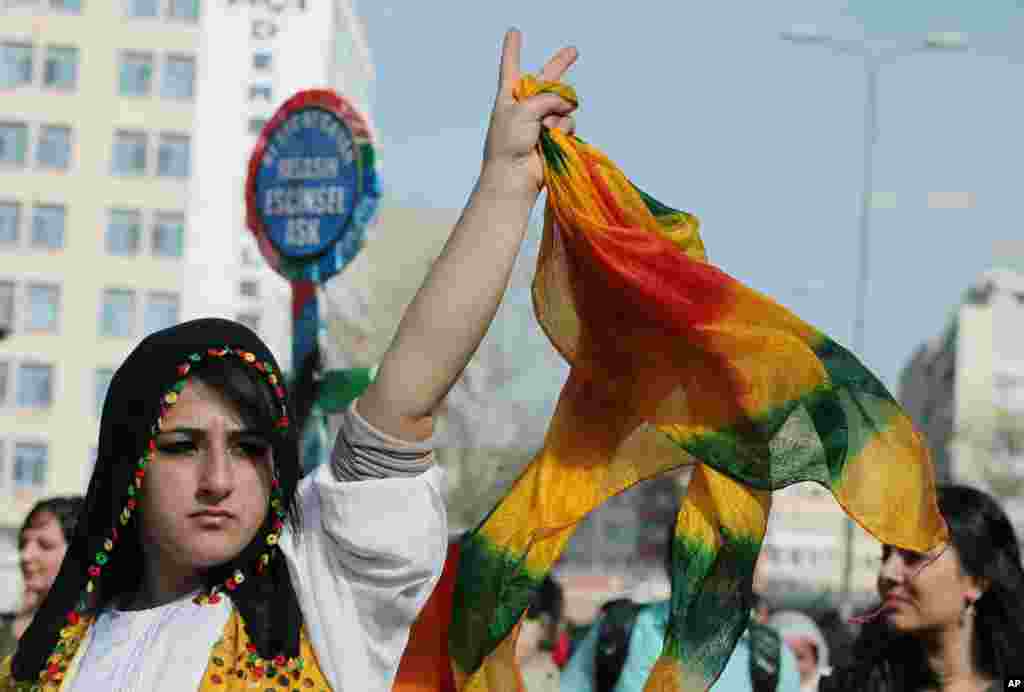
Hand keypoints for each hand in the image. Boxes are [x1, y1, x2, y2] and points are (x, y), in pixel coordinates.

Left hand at [481, 29, 577, 198]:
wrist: (514, 176)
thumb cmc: (508, 142)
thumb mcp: (522, 109)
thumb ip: (547, 98)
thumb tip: (568, 104)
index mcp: (509, 96)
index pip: (511, 66)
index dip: (512, 48)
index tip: (513, 32)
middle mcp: (526, 106)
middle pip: (546, 80)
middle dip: (560, 66)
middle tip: (574, 51)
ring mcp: (542, 121)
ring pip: (563, 105)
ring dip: (557, 116)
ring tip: (543, 132)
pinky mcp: (555, 137)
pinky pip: (568, 123)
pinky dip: (562, 131)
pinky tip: (552, 141)